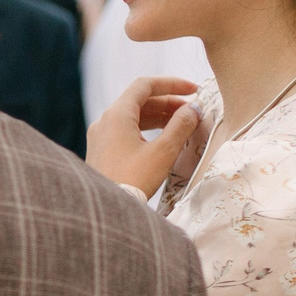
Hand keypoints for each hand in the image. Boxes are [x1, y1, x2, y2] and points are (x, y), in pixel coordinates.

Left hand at [87, 75, 203, 199]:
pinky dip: (147, 130)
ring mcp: (100, 137)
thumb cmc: (133, 180)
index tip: (194, 90)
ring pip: (133, 117)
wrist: (107, 211)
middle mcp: (104, 121)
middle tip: (192, 111)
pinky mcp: (101, 152)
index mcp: (116, 115)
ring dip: (159, 117)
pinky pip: (126, 131)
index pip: (144, 85)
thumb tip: (194, 108)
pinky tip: (164, 139)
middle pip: (139, 101)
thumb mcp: (163, 151)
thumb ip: (181, 125)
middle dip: (168, 103)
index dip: (171, 84)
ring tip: (183, 124)